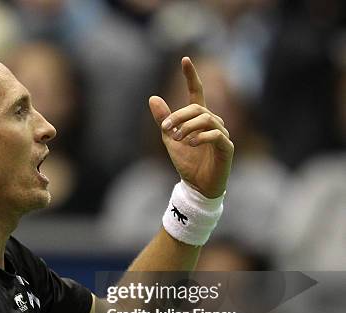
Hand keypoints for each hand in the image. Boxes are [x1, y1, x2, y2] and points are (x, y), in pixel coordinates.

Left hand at [149, 57, 233, 198]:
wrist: (197, 186)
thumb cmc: (187, 163)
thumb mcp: (169, 139)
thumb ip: (163, 120)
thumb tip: (152, 97)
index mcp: (199, 119)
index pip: (197, 92)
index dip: (191, 76)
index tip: (185, 59)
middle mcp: (214, 122)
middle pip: (198, 108)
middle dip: (179, 115)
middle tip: (166, 128)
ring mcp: (222, 134)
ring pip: (206, 119)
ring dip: (187, 127)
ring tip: (177, 139)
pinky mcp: (227, 148)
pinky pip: (216, 135)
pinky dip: (201, 137)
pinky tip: (191, 144)